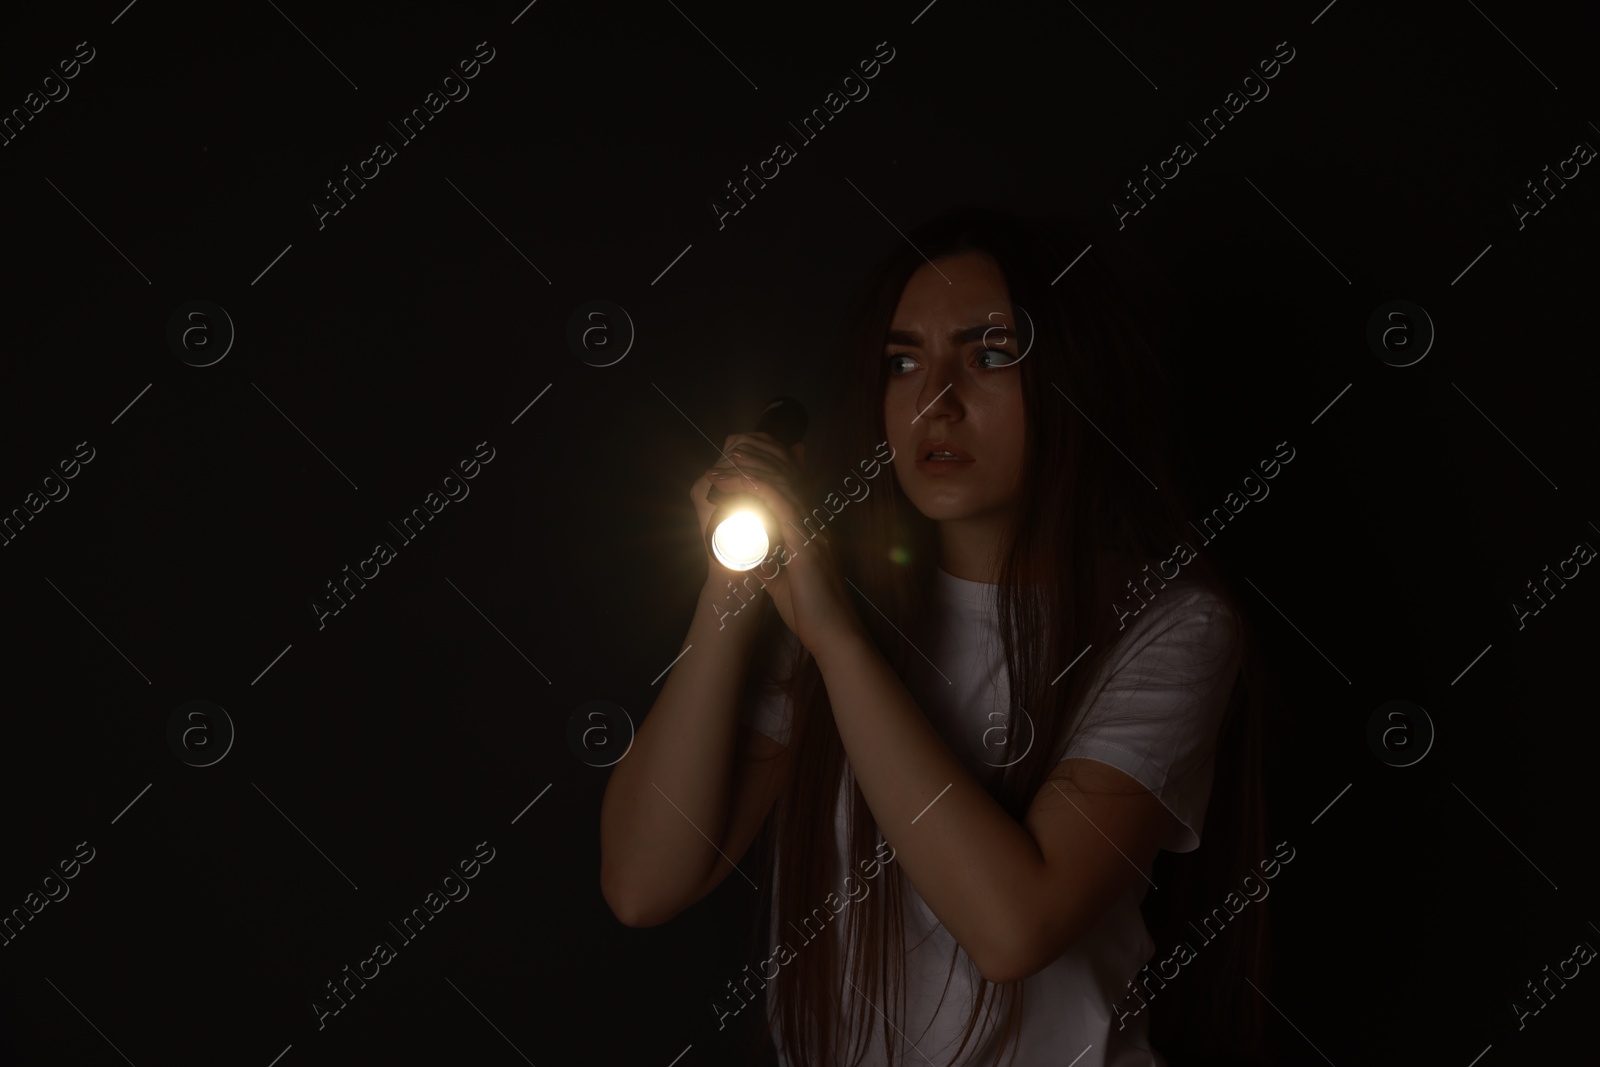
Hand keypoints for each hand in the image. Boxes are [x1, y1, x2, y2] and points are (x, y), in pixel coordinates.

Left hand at [702, 432, 863, 656]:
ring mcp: (814, 531)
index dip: (769, 471)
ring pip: (785, 484)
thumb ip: (768, 564)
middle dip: (761, 460)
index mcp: (811, 532)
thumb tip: (749, 555)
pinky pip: (782, 503)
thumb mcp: (782, 583)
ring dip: (756, 467)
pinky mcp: (807, 542)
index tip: (742, 465)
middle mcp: (816, 525)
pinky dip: (759, 486)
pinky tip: (740, 478)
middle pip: (790, 479)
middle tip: (733, 451)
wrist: (833, 635)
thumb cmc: (812, 614)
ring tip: (731, 457)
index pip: (791, 490)